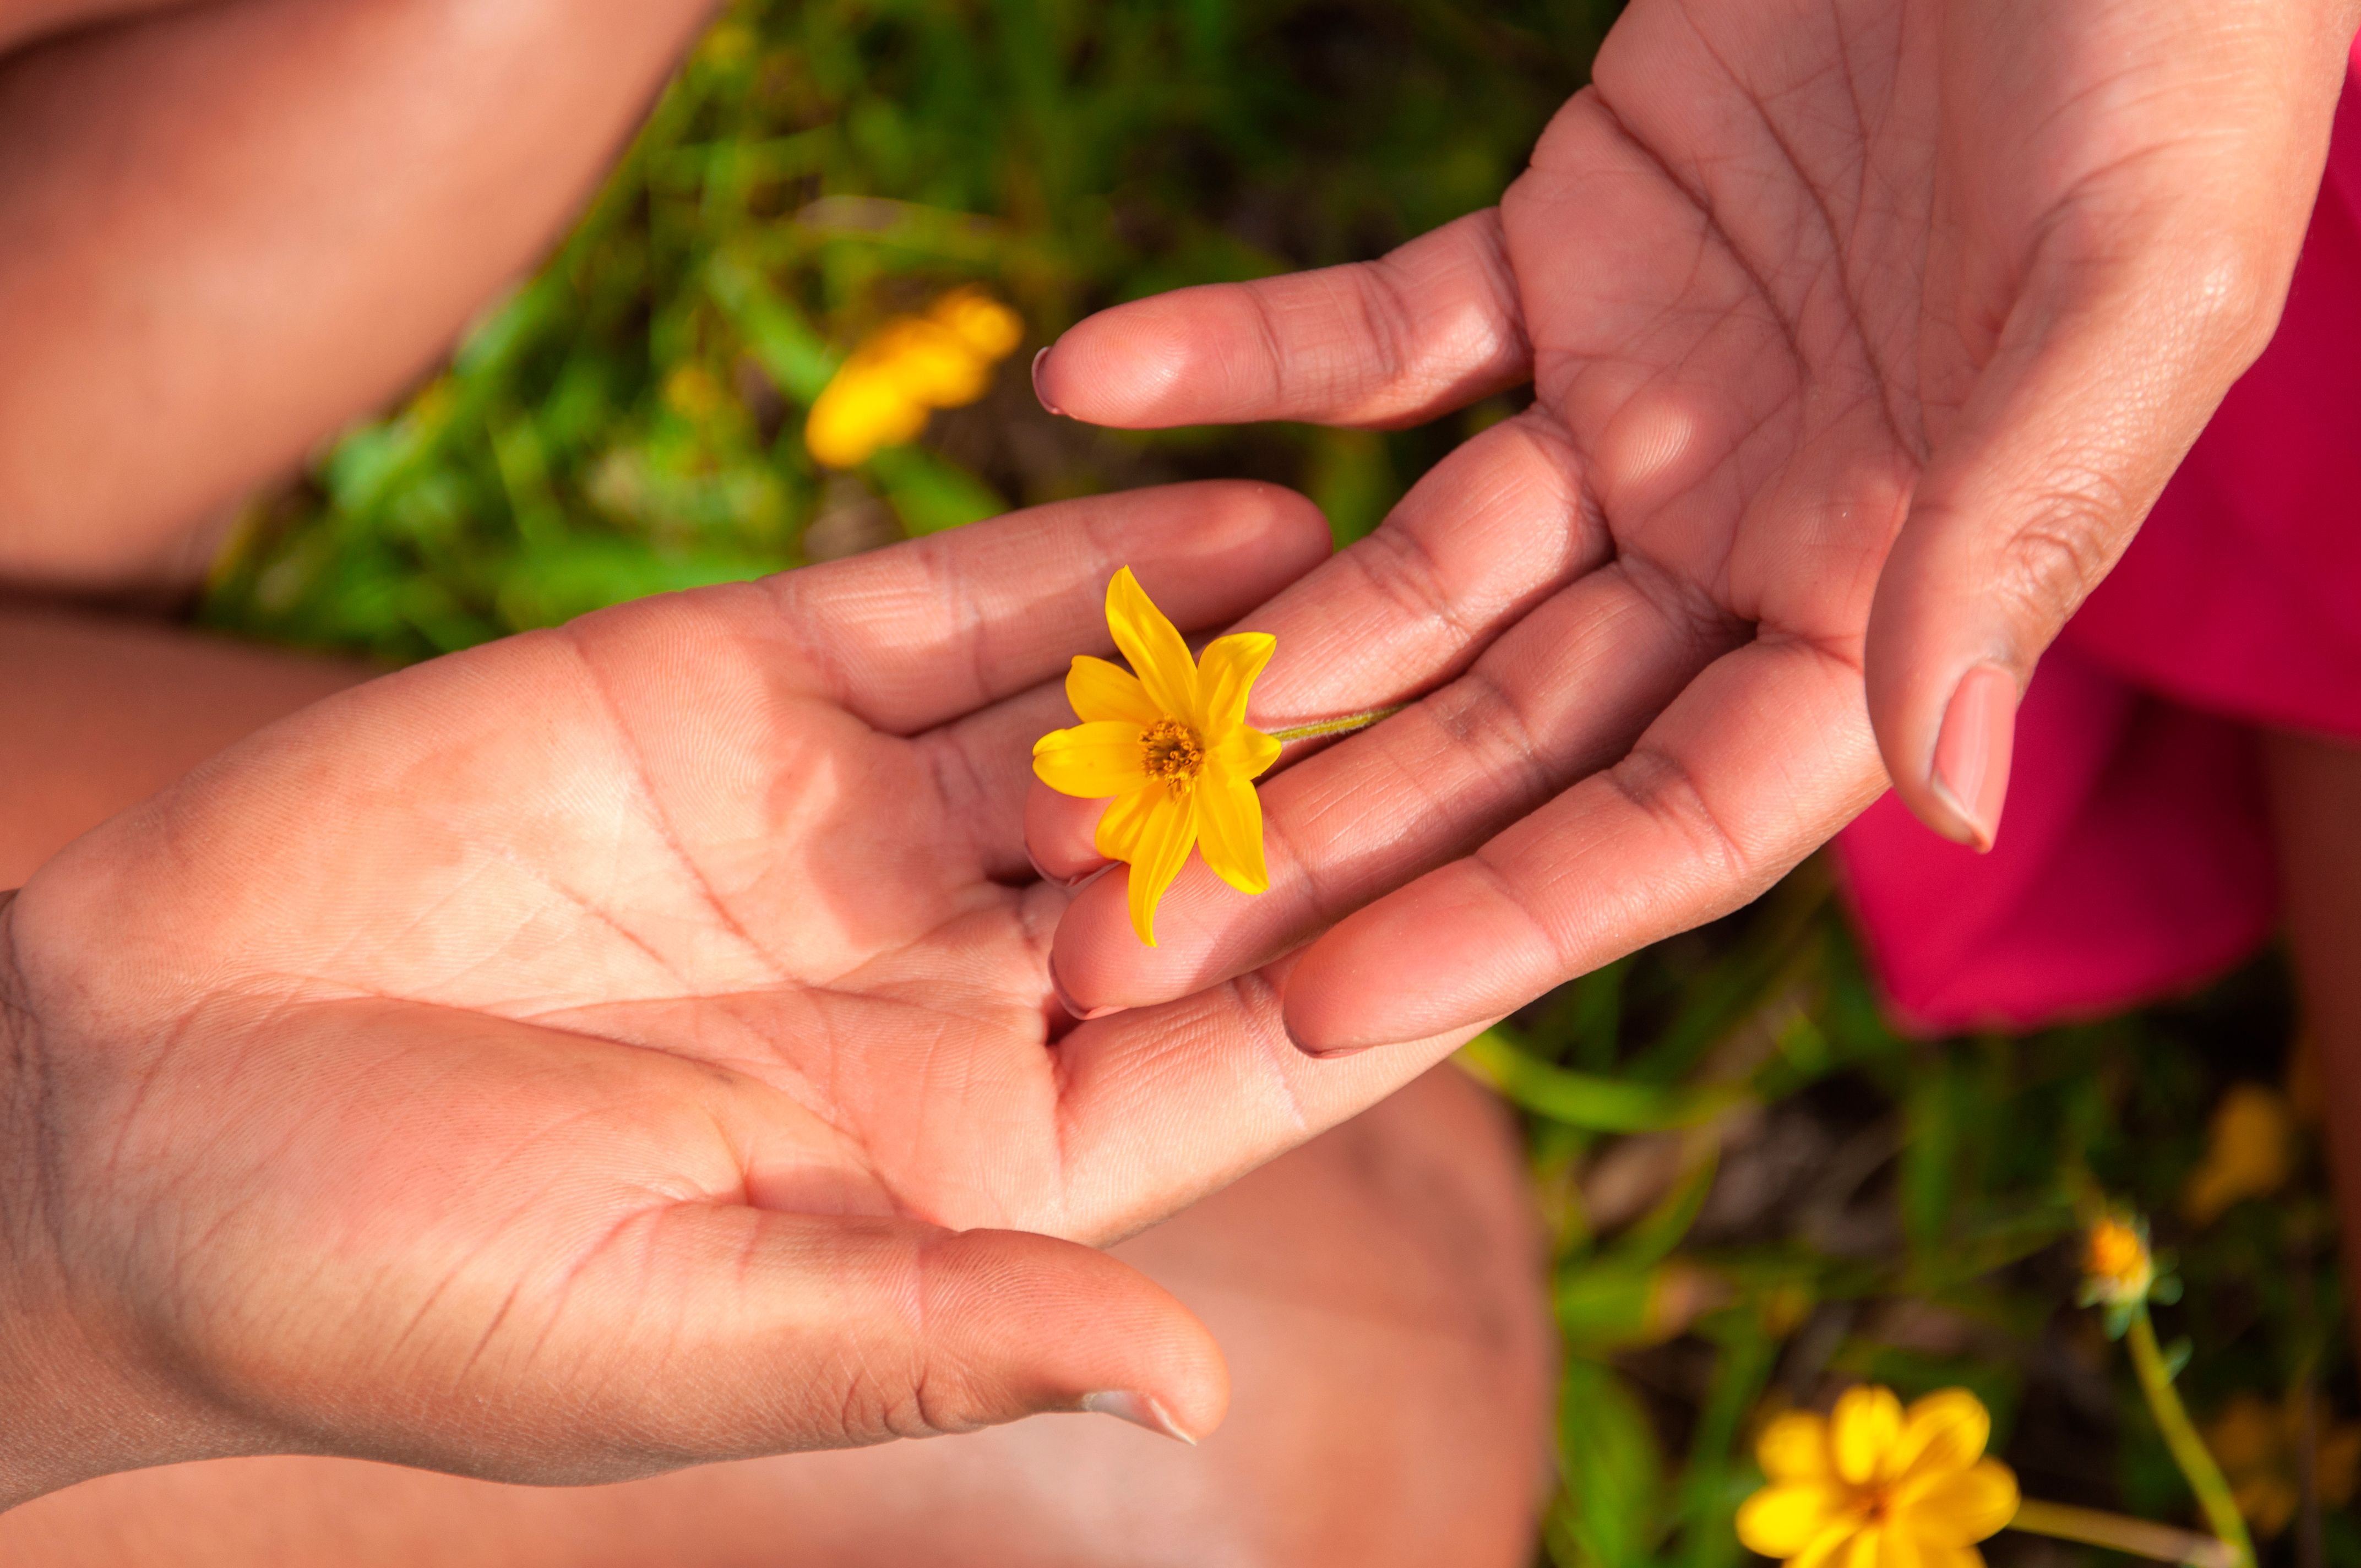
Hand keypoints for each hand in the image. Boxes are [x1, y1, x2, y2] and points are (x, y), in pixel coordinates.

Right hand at [0, 483, 1455, 1507]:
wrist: (128, 1104)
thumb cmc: (389, 1283)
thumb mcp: (681, 1331)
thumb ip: (935, 1335)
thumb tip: (1190, 1387)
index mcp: (976, 1157)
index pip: (1248, 1068)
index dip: (1407, 989)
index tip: (1568, 907)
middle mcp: (947, 980)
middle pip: (1218, 875)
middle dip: (1383, 791)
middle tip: (1570, 687)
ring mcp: (857, 825)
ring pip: (1117, 724)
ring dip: (1276, 658)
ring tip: (1462, 565)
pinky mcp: (745, 686)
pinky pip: (960, 612)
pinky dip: (1092, 564)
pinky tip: (1248, 515)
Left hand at [1028, 0, 2358, 1051]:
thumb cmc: (2178, 40)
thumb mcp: (2137, 274)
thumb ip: (2024, 521)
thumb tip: (1947, 786)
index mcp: (1894, 591)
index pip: (1678, 817)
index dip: (1508, 920)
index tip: (1322, 1008)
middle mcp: (1750, 534)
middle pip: (1506, 732)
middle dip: (1324, 832)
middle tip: (1120, 927)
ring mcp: (1641, 403)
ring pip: (1414, 572)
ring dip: (1252, 646)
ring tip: (1067, 732)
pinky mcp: (1560, 254)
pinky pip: (1371, 334)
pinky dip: (1240, 354)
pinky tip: (1091, 374)